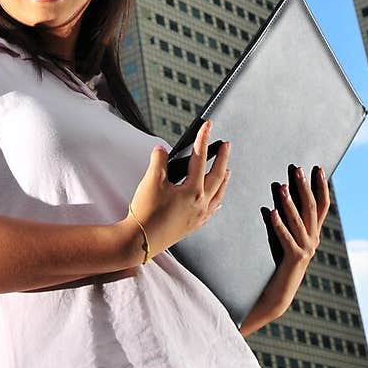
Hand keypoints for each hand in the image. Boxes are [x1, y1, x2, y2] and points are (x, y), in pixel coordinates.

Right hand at [128, 120, 230, 259]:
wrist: (139, 240)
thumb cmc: (146, 214)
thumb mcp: (151, 181)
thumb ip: (159, 161)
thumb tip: (162, 150)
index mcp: (192, 190)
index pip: (200, 158)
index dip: (203, 139)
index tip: (208, 126)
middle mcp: (200, 203)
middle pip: (217, 176)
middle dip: (222, 158)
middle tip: (226, 146)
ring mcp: (199, 216)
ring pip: (218, 194)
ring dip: (224, 179)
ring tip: (227, 170)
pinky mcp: (193, 225)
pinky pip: (213, 210)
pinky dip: (218, 200)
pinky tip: (217, 201)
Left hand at [240, 164, 329, 335]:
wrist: (278, 294)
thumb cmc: (279, 262)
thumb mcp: (286, 237)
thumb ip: (286, 217)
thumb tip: (279, 189)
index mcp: (313, 233)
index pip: (322, 206)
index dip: (321, 187)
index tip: (318, 168)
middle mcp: (313, 240)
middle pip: (312, 209)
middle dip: (304, 187)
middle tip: (297, 169)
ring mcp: (305, 250)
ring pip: (299, 222)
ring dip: (290, 203)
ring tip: (281, 187)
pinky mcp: (293, 259)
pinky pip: (286, 239)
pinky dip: (279, 225)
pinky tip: (271, 212)